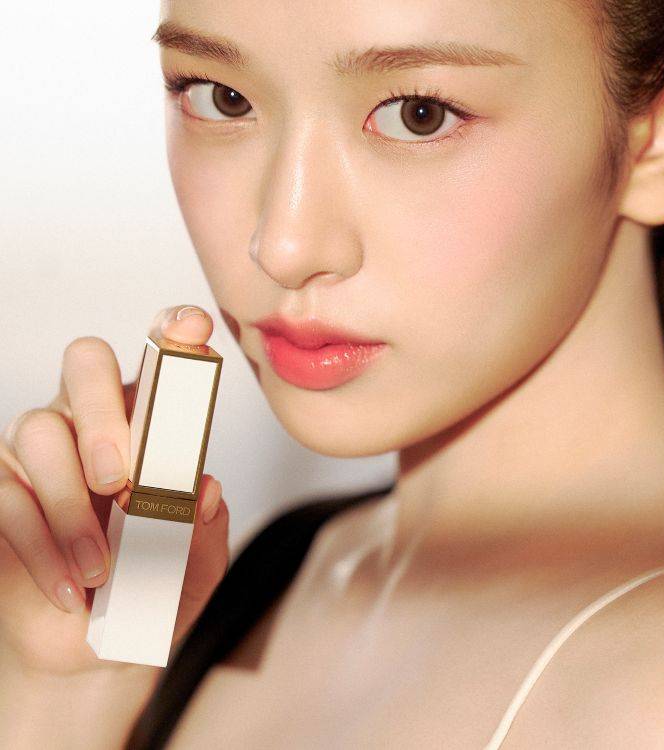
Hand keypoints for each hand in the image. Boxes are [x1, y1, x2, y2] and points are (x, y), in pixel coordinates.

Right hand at [0, 305, 228, 677]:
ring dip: (71, 504)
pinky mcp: (1, 489)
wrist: (98, 644)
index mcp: (153, 421)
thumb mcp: (197, 565)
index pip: (160, 355)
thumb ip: (205, 527)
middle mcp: (93, 419)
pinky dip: (40, 543)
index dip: (174, 332)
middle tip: (123, 482)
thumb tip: (203, 489)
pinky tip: (70, 586)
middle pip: (85, 363)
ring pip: (39, 429)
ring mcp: (40, 448)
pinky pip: (7, 495)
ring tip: (101, 567)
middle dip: (104, 413)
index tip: (192, 330)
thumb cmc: (156, 588)